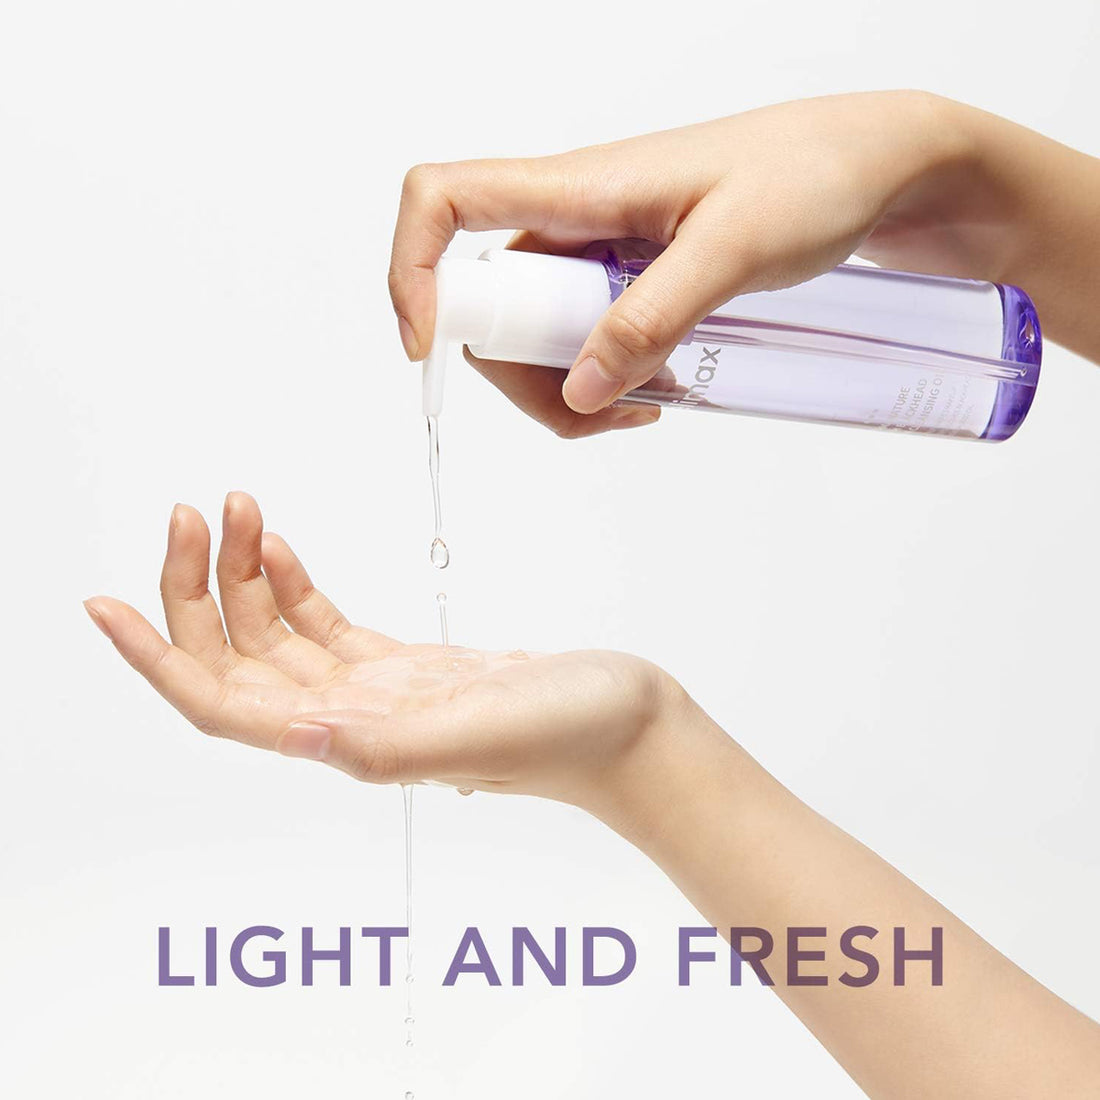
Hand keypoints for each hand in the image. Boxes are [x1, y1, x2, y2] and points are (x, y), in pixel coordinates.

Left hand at [83, 493, 679, 810]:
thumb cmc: (572, 736)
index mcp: (350, 740)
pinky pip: (325, 625)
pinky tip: (277, 547)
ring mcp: (377, 695)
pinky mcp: (408, 669)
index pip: (222, 703)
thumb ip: (382, 745)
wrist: (630, 725)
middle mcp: (349, 722)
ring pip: (277, 636)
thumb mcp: (479, 734)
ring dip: (243, 575)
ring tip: (234, 506)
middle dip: (197, 590)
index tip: (104, 602)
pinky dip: (291, 583)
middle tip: (190, 513)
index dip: (157, 658)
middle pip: (237, 660)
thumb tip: (289, 735)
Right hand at [389, 90, 998, 435]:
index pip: (446, 201)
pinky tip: (659, 391)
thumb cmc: (814, 176)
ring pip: (535, 333)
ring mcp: (600, 253)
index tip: (428, 348)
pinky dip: (604, 377)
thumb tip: (578, 389)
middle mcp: (575, 217)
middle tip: (601, 413)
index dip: (412, 270)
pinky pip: (585, 338)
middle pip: (486, 303)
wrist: (875, 167)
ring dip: (567, 387)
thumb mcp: (733, 250)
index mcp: (581, 186)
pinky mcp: (630, 279)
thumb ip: (652, 318)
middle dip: (521, 375)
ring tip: (647, 408)